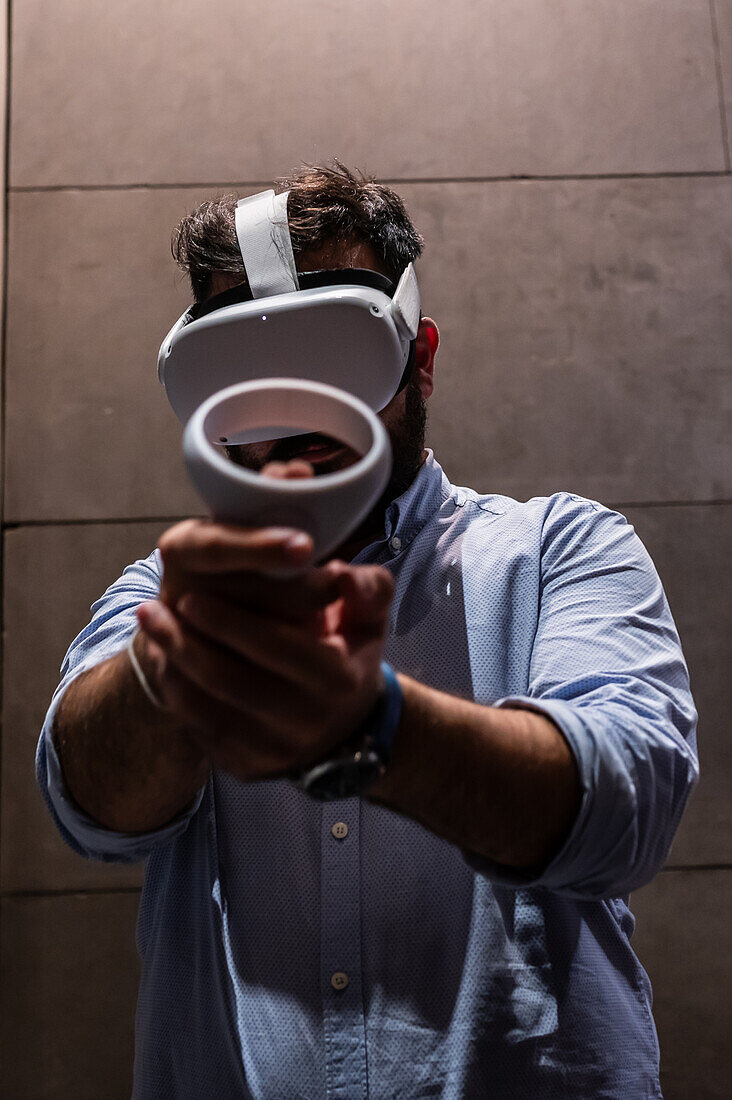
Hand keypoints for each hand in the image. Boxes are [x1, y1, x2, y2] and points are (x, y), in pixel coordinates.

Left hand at [136, 457, 394, 781]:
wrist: (344, 729)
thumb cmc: (348, 656)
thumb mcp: (369, 620)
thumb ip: (368, 587)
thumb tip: (340, 575)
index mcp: (338, 680)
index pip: (278, 648)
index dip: (231, 623)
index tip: (190, 597)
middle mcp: (308, 722)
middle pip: (233, 681)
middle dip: (187, 643)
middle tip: (153, 608)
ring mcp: (276, 751)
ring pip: (210, 710)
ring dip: (172, 667)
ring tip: (149, 631)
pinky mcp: (248, 767)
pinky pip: (201, 732)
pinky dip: (177, 696)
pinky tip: (163, 663)